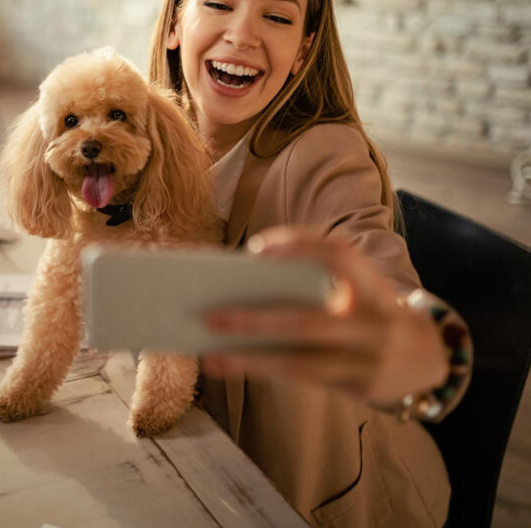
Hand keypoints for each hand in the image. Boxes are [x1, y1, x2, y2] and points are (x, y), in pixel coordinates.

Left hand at [201, 227, 448, 406]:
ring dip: (249, 357)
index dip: (301, 248)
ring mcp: (370, 358)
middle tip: (209, 315)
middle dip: (255, 320)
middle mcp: (375, 321)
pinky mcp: (360, 386)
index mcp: (372, 284)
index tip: (257, 249)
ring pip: (300, 361)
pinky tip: (226, 365)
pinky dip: (262, 369)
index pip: (340, 256)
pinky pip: (303, 378)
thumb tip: (237, 285)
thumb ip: (312, 282)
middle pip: (307, 322)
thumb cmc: (368, 311)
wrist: (428, 356)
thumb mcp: (357, 288)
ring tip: (207, 351)